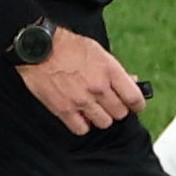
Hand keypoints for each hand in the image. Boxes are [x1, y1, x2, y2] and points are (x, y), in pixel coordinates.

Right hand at [19, 28, 144, 133]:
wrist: (37, 48)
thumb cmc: (67, 46)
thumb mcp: (97, 50)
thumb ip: (114, 70)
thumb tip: (132, 81)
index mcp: (109, 70)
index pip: (134, 98)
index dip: (138, 105)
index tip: (135, 106)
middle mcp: (98, 87)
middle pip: (120, 113)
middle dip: (117, 109)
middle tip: (110, 104)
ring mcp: (81, 100)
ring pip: (104, 123)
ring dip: (101, 117)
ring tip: (94, 109)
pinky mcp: (64, 110)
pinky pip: (82, 129)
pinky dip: (83, 125)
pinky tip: (80, 116)